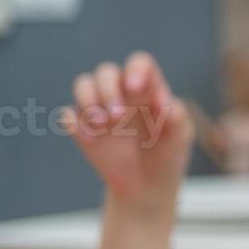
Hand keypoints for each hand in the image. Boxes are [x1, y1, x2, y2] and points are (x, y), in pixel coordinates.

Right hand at [64, 52, 193, 212]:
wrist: (148, 185)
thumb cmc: (168, 155)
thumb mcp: (180, 139)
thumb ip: (177, 118)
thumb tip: (166, 103)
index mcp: (148, 90)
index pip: (139, 63)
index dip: (136, 69)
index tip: (136, 88)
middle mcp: (122, 93)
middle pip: (106, 71)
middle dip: (108, 90)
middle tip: (118, 117)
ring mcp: (100, 109)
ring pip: (83, 84)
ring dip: (88, 100)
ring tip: (102, 125)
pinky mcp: (83, 128)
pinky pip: (68, 114)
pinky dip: (73, 122)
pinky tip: (90, 139)